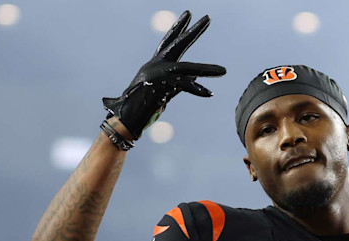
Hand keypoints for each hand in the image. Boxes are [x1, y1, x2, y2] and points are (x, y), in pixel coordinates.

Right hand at [102, 11, 225, 138]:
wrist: (125, 117)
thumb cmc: (141, 106)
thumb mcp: (163, 91)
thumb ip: (179, 83)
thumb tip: (195, 76)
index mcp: (155, 64)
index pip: (169, 41)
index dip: (179, 27)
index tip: (188, 14)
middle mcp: (157, 65)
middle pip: (178, 44)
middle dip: (194, 31)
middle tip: (208, 17)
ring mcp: (159, 76)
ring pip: (188, 68)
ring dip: (207, 70)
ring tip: (224, 71)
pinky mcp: (162, 88)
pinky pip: (184, 88)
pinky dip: (196, 91)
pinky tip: (209, 93)